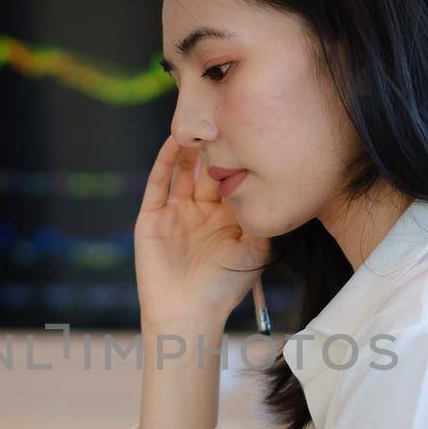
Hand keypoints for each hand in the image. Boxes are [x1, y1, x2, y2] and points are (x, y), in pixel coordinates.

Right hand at [134, 136, 269, 328]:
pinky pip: (158, 183)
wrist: (188, 314)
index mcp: (225, 219)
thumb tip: (276, 185)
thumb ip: (262, 219)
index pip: (232, 179)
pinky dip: (165, 161)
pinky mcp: (152, 217)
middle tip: (224, 114)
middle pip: (207, 170)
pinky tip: (176, 142)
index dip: (239, 157)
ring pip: (183, 171)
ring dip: (190, 147)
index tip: (250, 129)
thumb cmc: (223, 288)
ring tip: (200, 121)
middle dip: (214, 145)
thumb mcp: (254, 251)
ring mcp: (175, 213)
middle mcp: (200, 212)